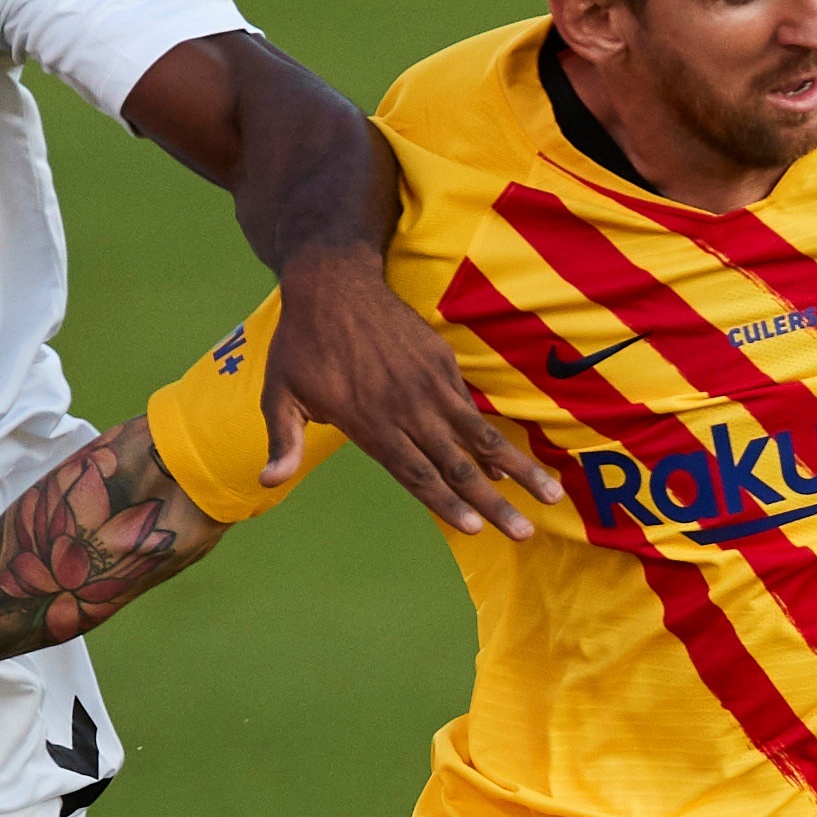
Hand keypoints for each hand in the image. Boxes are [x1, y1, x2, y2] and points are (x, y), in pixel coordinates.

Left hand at [264, 249, 558, 538]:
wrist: (333, 282)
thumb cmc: (301, 343)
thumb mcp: (279, 393)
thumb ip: (283, 440)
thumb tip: (267, 480)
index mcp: (371, 423)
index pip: (417, 474)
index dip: (447, 505)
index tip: (476, 530)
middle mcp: (407, 408)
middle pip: (458, 465)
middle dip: (494, 503)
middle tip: (524, 534)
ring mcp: (429, 384)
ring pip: (479, 437)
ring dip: (516, 469)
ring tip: (549, 495)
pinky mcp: (440, 363)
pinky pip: (472, 407)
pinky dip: (492, 437)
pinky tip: (511, 461)